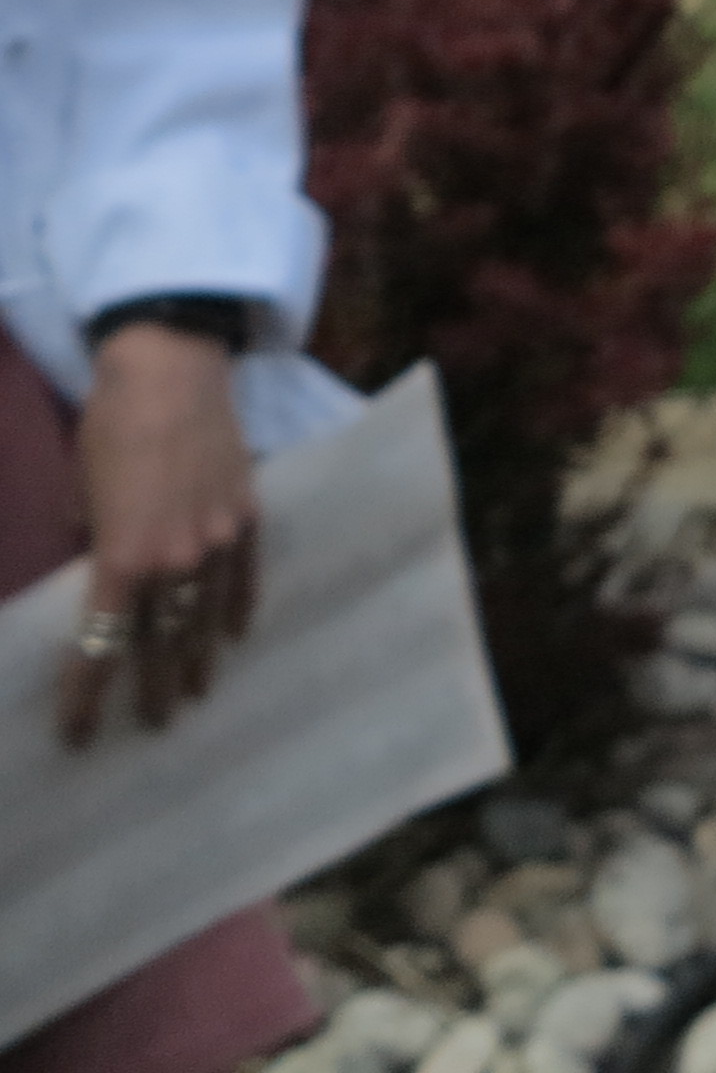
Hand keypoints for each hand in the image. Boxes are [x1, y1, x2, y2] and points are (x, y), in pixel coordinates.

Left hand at [58, 324, 257, 747]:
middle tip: (151, 723)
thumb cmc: (110, 428)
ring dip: (199, 659)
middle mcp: (175, 561)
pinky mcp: (247, 514)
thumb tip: (97, 569)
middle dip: (152, 689)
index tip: (78, 734)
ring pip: (207, 617)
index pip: (102, 646)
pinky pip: (244, 576)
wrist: (171, 372)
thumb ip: (92, 541)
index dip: (87, 696)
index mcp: (123, 559)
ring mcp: (218, 539)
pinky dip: (238, 607)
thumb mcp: (82, 493)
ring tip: (195, 691)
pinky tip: (235, 632)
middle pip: (162, 643)